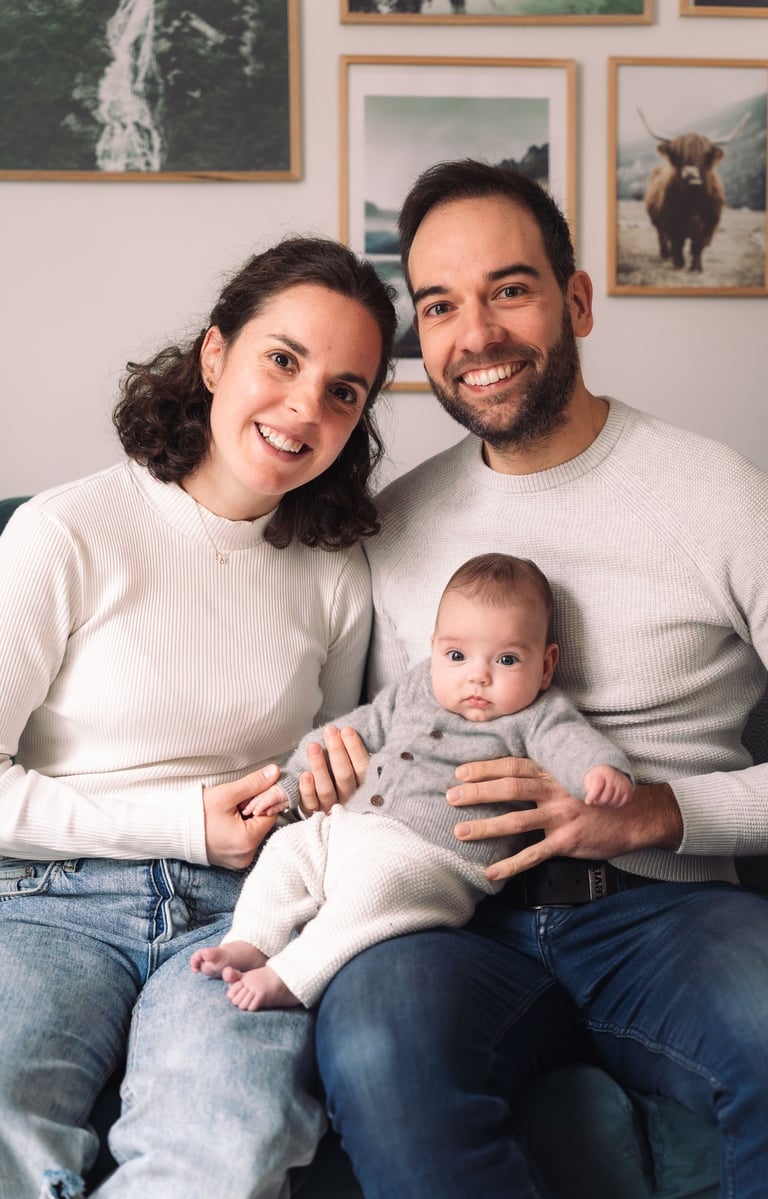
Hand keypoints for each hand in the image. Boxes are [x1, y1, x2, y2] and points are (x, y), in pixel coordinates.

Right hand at [203, 765, 280, 869]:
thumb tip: (274, 772)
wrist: (171, 830)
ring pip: (253, 833)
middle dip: (253, 810)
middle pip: (263, 825)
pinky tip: (224, 823)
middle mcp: (245, 856)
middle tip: (235, 803)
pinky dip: (238, 830)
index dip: (263, 801)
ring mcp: (237, 861)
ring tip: (227, 814)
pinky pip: (243, 842)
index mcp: (247, 841)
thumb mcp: (227, 794)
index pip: (271, 815)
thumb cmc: (196, 813)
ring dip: (246, 820)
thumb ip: (253, 783)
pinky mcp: (230, 861)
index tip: (248, 794)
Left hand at [297, 725, 369, 813]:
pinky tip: (305, 774)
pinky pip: (311, 803)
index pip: (363, 768)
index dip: (355, 749)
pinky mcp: (314, 812)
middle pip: (344, 776)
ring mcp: (331, 807)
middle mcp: (349, 799)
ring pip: (326, 789)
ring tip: (313, 746)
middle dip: (337, 751)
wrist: (331, 809)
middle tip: (330, 732)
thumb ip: (353, 755)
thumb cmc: (342, 778)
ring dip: (319, 766)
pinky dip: (307, 789)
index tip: (347, 731)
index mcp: (364, 788)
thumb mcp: (354, 768)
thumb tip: (347, 731)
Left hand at [446, 757, 681, 881]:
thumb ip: (545, 777)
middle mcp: (555, 792)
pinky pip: (534, 854)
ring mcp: (561, 817)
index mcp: (553, 774)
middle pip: (509, 789)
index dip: (486, 768)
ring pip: (517, 821)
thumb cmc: (598, 797)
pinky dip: (511, 865)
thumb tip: (510, 777)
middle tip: (451, 797)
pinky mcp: (567, 841)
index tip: (461, 772)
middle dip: (478, 792)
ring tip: (462, 831)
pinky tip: (491, 872)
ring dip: (486, 826)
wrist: (636, 816)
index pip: (514, 767)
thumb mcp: (572, 777)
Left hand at [583, 765, 633, 807]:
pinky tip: (611, 799)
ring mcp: (622, 784)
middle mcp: (614, 777)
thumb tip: (589, 801)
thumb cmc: (598, 777)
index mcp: (602, 773)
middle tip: (595, 800)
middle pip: (605, 797)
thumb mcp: (589, 778)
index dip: (592, 796)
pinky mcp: (628, 790)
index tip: (587, 801)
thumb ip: (588, 789)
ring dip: (607, 803)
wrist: (613, 770)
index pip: (597, 786)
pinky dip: (616, 804)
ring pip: (614, 801)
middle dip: (599, 801)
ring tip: (603, 799)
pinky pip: (622, 803)